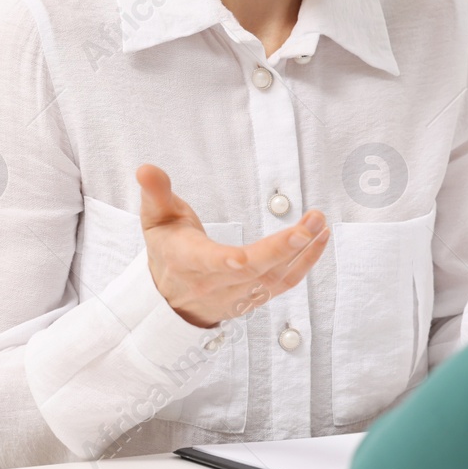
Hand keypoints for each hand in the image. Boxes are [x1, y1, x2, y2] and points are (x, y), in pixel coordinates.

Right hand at [136, 164, 329, 328]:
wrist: (170, 299)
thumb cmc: (167, 251)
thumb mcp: (156, 219)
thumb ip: (156, 193)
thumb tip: (146, 168)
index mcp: (188, 261)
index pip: (210, 262)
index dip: (229, 260)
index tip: (244, 255)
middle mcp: (214, 282)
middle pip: (251, 270)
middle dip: (283, 247)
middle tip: (311, 222)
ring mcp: (237, 294)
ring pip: (273, 277)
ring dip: (302, 251)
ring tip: (320, 222)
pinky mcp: (255, 297)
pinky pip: (285, 283)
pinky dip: (306, 263)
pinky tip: (321, 239)